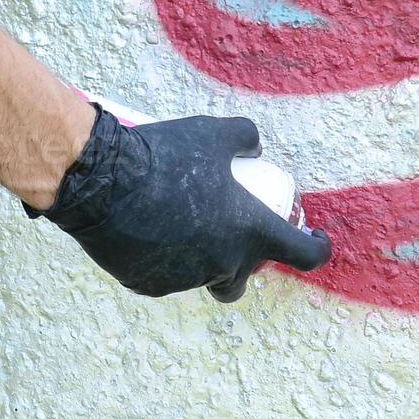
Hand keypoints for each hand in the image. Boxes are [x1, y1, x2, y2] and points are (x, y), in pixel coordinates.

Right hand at [26, 107, 331, 300]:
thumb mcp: (213, 133)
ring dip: (200, 258)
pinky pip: (166, 276)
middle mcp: (222, 264)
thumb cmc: (165, 156)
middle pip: (243, 278)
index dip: (316, 249)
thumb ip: (244, 136)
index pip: (303, 255)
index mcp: (249, 232)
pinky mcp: (150, 285)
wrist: (103, 182)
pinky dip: (164, 259)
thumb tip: (255, 147)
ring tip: (177, 223)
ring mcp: (185, 280)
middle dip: (243, 263)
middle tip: (230, 237)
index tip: (315, 240)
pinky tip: (148, 231)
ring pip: (201, 275)